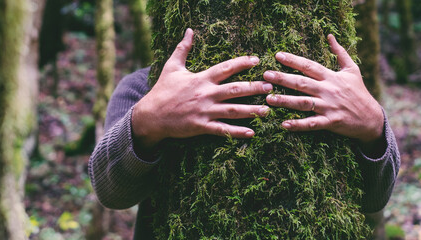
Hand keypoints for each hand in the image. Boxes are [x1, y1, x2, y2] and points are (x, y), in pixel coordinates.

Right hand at [132, 28, 272, 150]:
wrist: (150, 115)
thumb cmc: (162, 90)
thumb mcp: (171, 67)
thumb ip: (183, 48)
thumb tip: (189, 31)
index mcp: (200, 79)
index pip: (225, 68)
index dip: (242, 63)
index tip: (256, 60)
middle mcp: (205, 94)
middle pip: (235, 89)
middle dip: (254, 87)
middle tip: (270, 86)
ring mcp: (204, 111)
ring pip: (232, 110)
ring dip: (251, 110)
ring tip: (267, 109)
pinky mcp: (201, 126)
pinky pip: (222, 129)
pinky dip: (237, 131)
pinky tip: (252, 132)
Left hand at [263, 34, 383, 144]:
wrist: (371, 118)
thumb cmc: (359, 92)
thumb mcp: (352, 70)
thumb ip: (340, 53)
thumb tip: (330, 36)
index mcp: (331, 77)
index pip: (309, 66)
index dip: (294, 60)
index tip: (278, 55)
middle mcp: (328, 90)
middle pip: (302, 83)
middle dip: (283, 78)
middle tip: (266, 75)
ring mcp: (329, 107)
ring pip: (303, 103)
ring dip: (285, 101)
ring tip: (268, 98)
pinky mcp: (330, 122)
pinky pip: (311, 123)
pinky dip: (298, 125)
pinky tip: (284, 124)